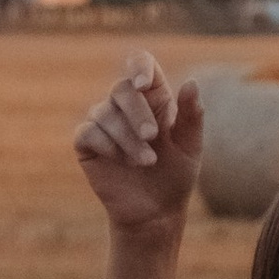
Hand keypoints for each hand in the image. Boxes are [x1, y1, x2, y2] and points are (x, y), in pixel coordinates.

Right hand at [73, 49, 203, 234]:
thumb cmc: (176, 175)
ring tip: (146, 162)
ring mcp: (105, 123)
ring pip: (104, 112)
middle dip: (137, 112)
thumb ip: (192, 115)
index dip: (139, 66)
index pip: (141, 65)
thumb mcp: (190, 146)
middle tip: (152, 136)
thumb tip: (191, 82)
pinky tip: (121, 161)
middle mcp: (126, 106)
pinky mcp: (88, 144)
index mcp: (154, 99)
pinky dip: (106, 143)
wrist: (156, 213)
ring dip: (127, 137)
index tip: (144, 83)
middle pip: (121, 89)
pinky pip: (87, 132)